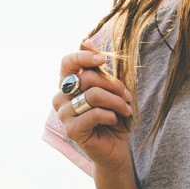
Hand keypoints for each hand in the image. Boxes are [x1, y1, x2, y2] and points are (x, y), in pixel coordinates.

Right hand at [52, 39, 134, 175]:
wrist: (116, 148)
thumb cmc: (112, 116)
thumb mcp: (108, 88)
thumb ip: (97, 68)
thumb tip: (86, 40)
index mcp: (68, 84)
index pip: (67, 62)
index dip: (84, 57)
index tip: (103, 60)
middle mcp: (61, 98)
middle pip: (86, 78)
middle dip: (113, 84)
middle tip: (128, 96)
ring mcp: (64, 115)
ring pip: (93, 96)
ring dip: (116, 101)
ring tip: (126, 110)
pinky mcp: (71, 130)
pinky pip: (94, 114)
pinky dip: (111, 115)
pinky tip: (115, 121)